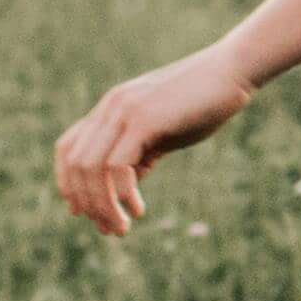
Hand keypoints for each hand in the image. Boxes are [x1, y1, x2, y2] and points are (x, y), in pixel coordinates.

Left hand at [50, 47, 252, 233]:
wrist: (232, 70)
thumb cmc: (203, 103)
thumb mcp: (164, 132)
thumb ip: (141, 152)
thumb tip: (125, 182)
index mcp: (111, 109)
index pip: (68, 148)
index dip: (68, 183)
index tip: (83, 213)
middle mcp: (110, 107)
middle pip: (74, 163)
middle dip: (87, 203)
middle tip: (110, 229)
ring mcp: (124, 111)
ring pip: (92, 168)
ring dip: (102, 205)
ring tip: (121, 227)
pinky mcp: (144, 118)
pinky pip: (117, 164)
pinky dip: (122, 193)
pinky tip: (137, 209)